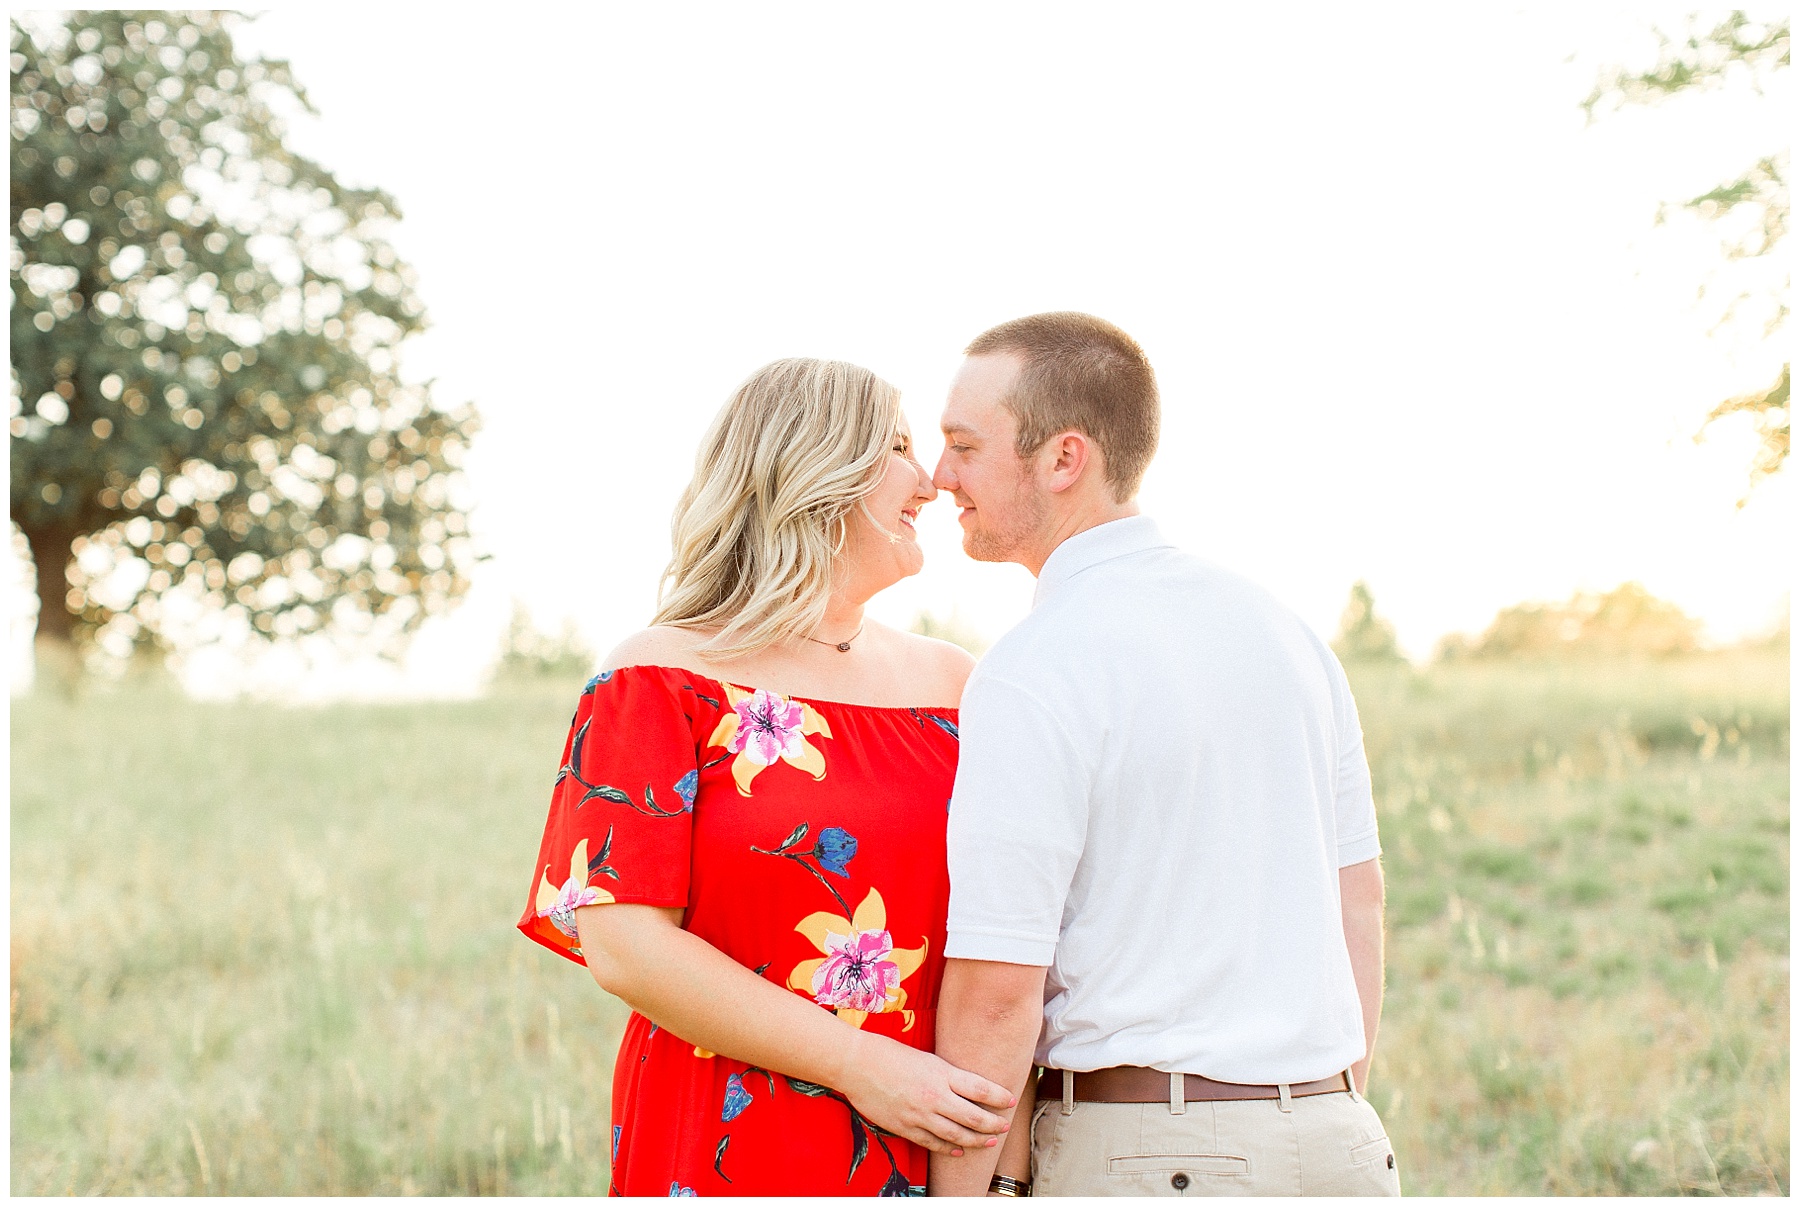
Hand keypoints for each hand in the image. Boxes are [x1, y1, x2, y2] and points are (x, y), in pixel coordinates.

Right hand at [836, 1030, 1015, 1154]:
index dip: (1000, 1097)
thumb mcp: (927, 1057)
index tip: (1010, 1100)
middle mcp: (935, 1096)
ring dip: (977, 1140)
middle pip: (975, 1117)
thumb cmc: (889, 1053)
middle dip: (994, 1124)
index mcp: (942, 1073)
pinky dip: (949, 1148)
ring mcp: (920, 1115)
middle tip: (1004, 1125)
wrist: (856, 1063)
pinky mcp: (905, 1128)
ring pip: (957, 1135)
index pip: (982, 1090)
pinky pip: (933, 1143)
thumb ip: (948, 1074)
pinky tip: (959, 1151)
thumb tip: (969, 1087)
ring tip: (989, 1141)